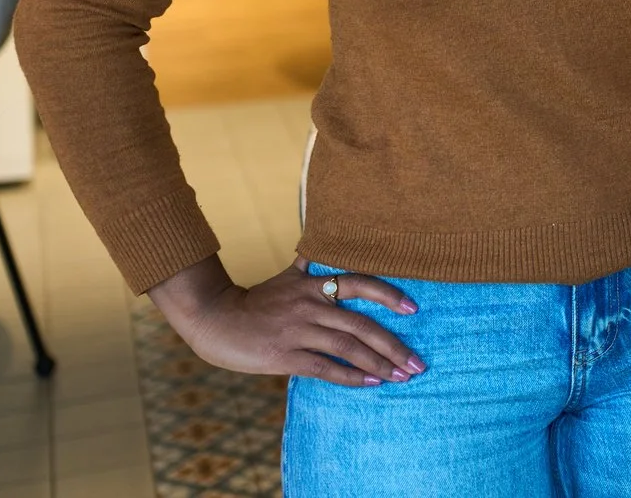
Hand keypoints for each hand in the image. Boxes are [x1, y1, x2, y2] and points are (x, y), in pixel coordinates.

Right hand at [148, 255, 422, 387]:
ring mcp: (297, 331)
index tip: (414, 308)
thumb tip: (322, 246)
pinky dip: (350, 376)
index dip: (389, 295)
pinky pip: (324, 368)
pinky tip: (370, 384)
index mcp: (313, 285)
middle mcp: (310, 305)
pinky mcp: (283, 355)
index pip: (360, 283)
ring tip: (401, 376)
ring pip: (348, 347)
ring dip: (378, 364)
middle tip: (417, 363)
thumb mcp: (286, 277)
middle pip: (361, 325)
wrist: (213, 319)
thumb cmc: (253, 301)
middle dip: (394, 346)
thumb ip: (309, 265)